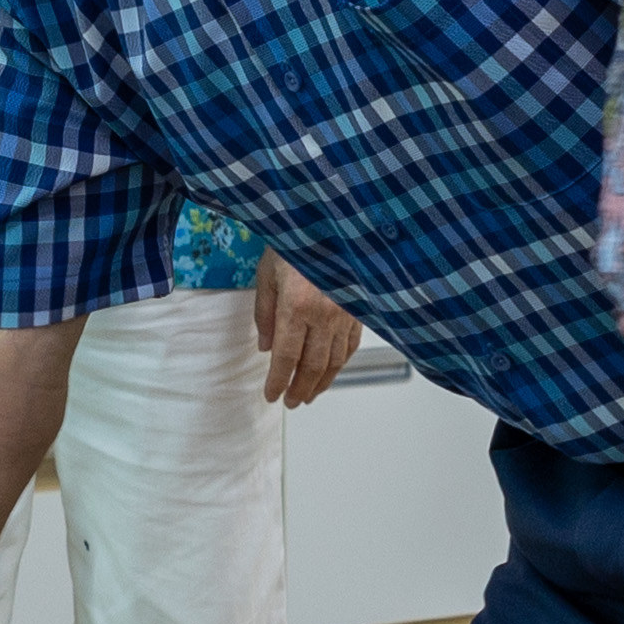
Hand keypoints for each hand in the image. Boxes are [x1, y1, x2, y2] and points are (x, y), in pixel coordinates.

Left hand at [250, 255, 362, 408]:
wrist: (331, 221)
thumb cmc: (295, 240)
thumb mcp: (267, 274)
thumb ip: (265, 314)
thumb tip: (266, 348)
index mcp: (297, 306)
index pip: (286, 357)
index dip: (279, 381)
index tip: (272, 395)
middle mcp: (324, 313)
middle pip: (313, 366)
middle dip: (301, 389)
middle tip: (292, 402)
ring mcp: (345, 312)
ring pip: (335, 360)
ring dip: (322, 383)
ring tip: (310, 395)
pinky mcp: (359, 308)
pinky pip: (352, 345)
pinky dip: (341, 363)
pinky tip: (332, 371)